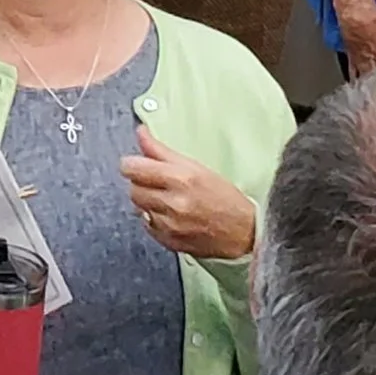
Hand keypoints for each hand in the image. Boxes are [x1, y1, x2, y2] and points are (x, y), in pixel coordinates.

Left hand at [121, 126, 255, 259]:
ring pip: (138, 208)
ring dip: (147, 201)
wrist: (244, 232)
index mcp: (181, 178)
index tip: (136, 164)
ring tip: (166, 199)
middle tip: (156, 182)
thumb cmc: (223, 196)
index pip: (133, 168)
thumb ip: (161, 150)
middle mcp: (173, 203)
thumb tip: (140, 132)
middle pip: (133, 189)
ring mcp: (170, 225)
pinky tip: (170, 215)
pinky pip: (147, 225)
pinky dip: (154, 219)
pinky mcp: (169, 241)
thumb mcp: (195, 166)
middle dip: (140, 183)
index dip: (131, 164)